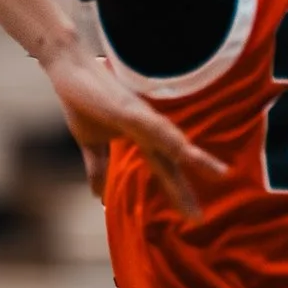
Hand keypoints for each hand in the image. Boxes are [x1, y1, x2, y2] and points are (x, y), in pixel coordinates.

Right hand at [40, 43, 228, 219]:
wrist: (69, 69)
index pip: (164, 169)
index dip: (177, 192)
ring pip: (171, 140)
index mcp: (140, 138)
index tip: (192, 216)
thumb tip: (99, 196)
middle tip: (199, 217)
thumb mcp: (89, 143)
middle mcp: (147, 128)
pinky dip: (167, 136)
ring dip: (193, 156)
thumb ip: (98, 168)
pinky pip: (151, 123)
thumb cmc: (82, 101)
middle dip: (185, 189)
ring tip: (218, 172)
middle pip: (173, 161)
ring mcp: (139, 116)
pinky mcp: (127, 107)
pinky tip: (181, 147)